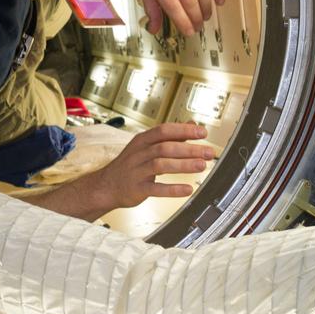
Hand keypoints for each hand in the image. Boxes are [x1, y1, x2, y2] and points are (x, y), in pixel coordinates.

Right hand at [81, 123, 214, 218]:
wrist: (106, 186)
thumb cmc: (130, 165)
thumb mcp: (147, 146)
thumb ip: (171, 136)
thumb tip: (192, 125)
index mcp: (142, 140)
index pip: (164, 130)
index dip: (184, 131)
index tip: (202, 133)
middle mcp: (139, 153)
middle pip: (165, 147)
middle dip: (189, 149)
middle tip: (208, 152)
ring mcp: (137, 171)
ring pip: (160, 164)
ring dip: (183, 165)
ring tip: (201, 166)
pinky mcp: (137, 188)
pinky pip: (155, 188)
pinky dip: (172, 189)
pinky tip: (187, 189)